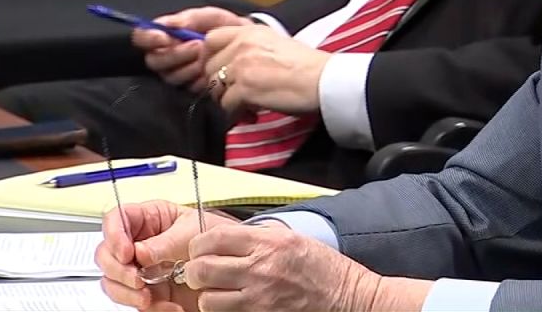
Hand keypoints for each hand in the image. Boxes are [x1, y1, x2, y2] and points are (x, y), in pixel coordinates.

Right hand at [96, 201, 238, 311]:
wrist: (233, 268)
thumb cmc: (218, 239)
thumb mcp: (195, 232)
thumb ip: (166, 242)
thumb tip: (140, 253)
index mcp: (150, 219)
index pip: (117, 219)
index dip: (114, 234)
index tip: (126, 252)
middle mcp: (139, 245)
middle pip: (106, 253)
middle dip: (118, 269)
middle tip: (137, 279)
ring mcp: (140, 270)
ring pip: (112, 281)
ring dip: (127, 293)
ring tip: (149, 297)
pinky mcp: (148, 293)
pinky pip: (134, 303)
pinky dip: (149, 307)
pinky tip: (169, 305)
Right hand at [132, 7, 253, 93]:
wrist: (245, 44)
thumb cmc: (223, 27)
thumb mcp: (209, 16)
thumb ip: (188, 19)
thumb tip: (167, 24)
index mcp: (165, 36)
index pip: (142, 37)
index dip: (148, 38)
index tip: (163, 37)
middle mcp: (166, 57)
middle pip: (154, 61)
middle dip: (176, 53)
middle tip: (197, 45)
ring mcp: (177, 74)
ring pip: (170, 76)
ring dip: (189, 66)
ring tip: (207, 54)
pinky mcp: (190, 88)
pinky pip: (187, 87)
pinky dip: (199, 78)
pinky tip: (211, 70)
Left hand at [183, 223, 430, 311]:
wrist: (346, 297)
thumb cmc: (322, 268)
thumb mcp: (292, 238)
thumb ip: (258, 236)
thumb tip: (224, 237)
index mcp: (269, 243)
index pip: (213, 239)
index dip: (198, 244)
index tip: (200, 249)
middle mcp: (261, 269)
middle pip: (202, 269)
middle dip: (195, 271)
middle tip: (200, 271)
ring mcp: (259, 299)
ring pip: (208, 300)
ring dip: (208, 296)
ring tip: (218, 291)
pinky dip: (223, 311)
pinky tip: (232, 304)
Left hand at [203, 25, 330, 114]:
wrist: (324, 80)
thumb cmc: (308, 65)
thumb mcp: (276, 42)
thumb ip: (251, 46)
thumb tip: (232, 61)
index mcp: (250, 32)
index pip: (210, 39)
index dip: (209, 56)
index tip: (217, 70)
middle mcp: (242, 45)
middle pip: (208, 66)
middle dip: (217, 83)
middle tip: (234, 93)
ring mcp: (241, 66)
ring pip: (214, 88)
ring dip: (227, 99)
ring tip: (245, 105)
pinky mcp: (245, 88)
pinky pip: (226, 105)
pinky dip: (237, 112)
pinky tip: (252, 114)